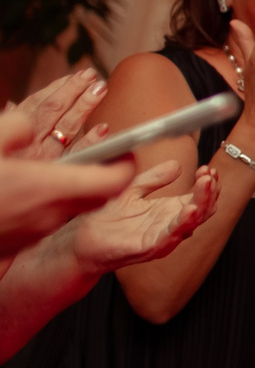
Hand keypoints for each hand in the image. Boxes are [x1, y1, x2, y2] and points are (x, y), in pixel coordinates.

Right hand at [0, 101, 138, 256]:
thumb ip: (14, 128)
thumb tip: (29, 125)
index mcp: (48, 187)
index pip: (114, 181)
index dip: (126, 164)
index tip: (125, 150)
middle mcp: (51, 214)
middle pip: (99, 197)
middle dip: (105, 177)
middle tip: (100, 158)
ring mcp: (37, 232)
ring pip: (73, 209)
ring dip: (75, 190)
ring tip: (58, 170)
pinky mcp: (21, 242)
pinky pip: (47, 220)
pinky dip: (48, 204)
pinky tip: (27, 191)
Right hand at [8, 69, 110, 162]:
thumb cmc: (10, 164)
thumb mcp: (3, 138)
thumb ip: (10, 122)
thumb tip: (12, 105)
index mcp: (18, 129)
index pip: (37, 102)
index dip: (58, 87)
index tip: (77, 75)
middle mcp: (30, 140)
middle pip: (54, 109)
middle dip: (74, 89)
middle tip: (92, 75)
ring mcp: (45, 156)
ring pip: (67, 125)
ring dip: (85, 105)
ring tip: (100, 89)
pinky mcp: (60, 172)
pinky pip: (77, 154)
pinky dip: (90, 141)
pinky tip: (104, 128)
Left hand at [69, 155, 217, 273]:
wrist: (79, 240)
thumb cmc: (103, 219)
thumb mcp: (131, 190)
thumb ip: (153, 179)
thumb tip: (177, 165)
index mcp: (168, 211)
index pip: (199, 197)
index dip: (207, 183)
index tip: (207, 169)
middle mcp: (169, 225)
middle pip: (203, 209)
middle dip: (211, 191)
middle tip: (210, 175)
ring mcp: (161, 237)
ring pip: (192, 222)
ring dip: (203, 202)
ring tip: (206, 184)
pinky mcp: (148, 248)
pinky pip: (171, 236)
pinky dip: (183, 223)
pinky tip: (190, 209)